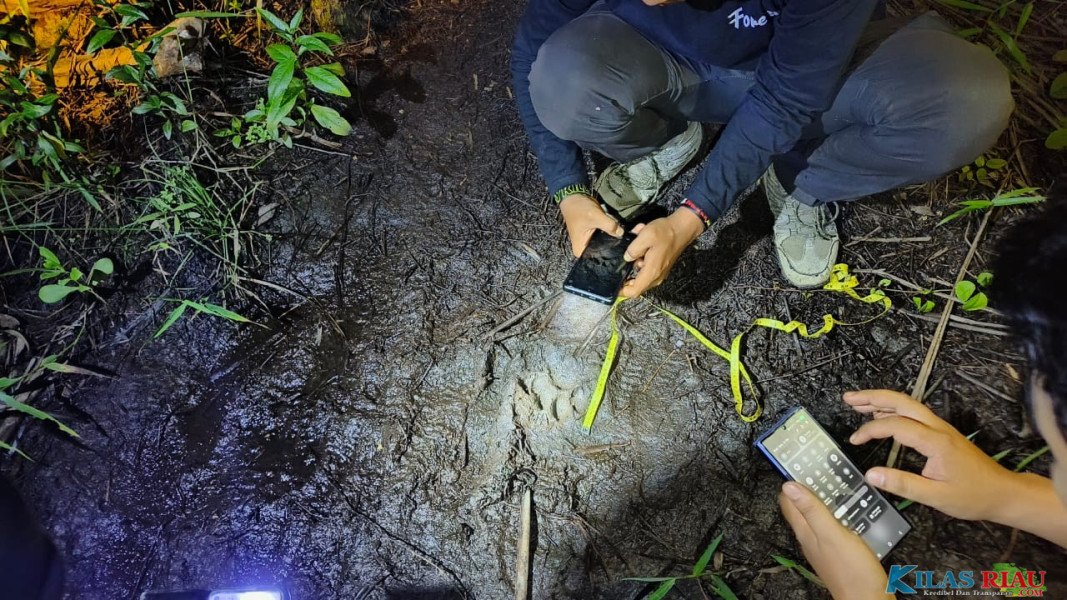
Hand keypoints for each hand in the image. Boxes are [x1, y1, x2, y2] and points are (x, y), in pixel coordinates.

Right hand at [559, 193, 623, 256]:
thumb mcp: (595, 216)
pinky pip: (604, 239)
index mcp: (580, 250)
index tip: (621, 250)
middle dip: (612, 246)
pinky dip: (609, 235)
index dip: (610, 254)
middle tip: (624, 241)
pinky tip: (616, 231)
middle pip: (602, 253)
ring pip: (605, 245)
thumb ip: (610, 226)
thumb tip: (621, 233)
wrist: (574, 197)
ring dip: (611, 239)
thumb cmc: (579, 208)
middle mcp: (584, 249)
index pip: (598, 259)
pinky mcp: (593, 237)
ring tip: (620, 234)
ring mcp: (589, 243)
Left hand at [619, 208, 703, 297]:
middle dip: (627, 274)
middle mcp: (656, 277)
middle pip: (636, 286)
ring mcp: (659, 274)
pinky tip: (642, 247)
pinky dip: (641, 261)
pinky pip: (645, 270)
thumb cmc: (665, 232)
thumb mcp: (645, 236)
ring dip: (634, 264)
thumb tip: (627, 258)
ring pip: (640, 277)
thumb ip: (633, 249)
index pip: (634, 291)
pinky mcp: (660, 268)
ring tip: (636, 247)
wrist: (683, 228)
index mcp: (651, 272)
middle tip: (624, 260)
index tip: (612, 285)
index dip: (621, 291)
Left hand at [779, 482, 892, 599]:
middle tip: (824, 472)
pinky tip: (854, 510)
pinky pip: (836, 526)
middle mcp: (811, 538)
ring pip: (821, 516)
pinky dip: (842, 514)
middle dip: (811, 488)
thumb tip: (788, 486)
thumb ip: (812, 510)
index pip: (788, 502)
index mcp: (805, 532)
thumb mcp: (831, 534)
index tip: (801, 466)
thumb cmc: (852, 571)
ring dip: (828, 501)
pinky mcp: (839, 551)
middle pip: (804, 507)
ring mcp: (825, 545)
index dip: (792, 482)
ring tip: (840, 485)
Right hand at [845, 389, 1017, 520]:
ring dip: (882, 401)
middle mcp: (937, 428)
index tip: (855, 440)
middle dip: (873, 397)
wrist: (1002, 493)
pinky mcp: (941, 433)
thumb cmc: (972, 496)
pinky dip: (893, 410)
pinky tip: (881, 415)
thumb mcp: (936, 497)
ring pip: (908, 405)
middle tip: (848, 399)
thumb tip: (870, 475)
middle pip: (902, 402)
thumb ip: (902, 484)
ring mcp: (940, 428)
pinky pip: (914, 414)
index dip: (871, 430)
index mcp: (935, 442)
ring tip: (857, 403)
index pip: (896, 425)